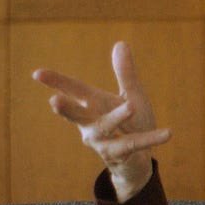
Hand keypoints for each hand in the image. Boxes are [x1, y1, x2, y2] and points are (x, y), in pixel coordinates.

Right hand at [32, 41, 169, 201]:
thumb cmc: (131, 124)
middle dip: (67, 109)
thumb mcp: (132, 95)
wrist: (139, 160)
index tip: (37, 74)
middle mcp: (92, 124)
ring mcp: (103, 141)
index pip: (74, 91)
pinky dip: (151, 138)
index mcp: (94, 106)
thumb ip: (125, 73)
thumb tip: (120, 44)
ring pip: (105, 129)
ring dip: (116, 118)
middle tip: (53, 101)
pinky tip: (168, 133)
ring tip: (130, 107)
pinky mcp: (120, 154)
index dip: (57, 82)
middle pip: (77, 115)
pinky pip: (136, 143)